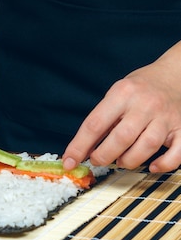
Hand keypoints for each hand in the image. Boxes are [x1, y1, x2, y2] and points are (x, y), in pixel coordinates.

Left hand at [63, 43, 180, 172]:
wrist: (176, 73)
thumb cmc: (141, 89)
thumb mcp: (116, 95)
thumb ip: (101, 121)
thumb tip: (78, 152)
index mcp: (124, 93)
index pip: (95, 124)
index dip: (78, 147)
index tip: (69, 162)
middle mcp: (146, 104)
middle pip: (121, 138)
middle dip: (103, 156)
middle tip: (98, 159)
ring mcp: (166, 117)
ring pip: (146, 147)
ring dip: (128, 161)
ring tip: (121, 160)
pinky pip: (176, 153)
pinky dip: (164, 164)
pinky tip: (152, 166)